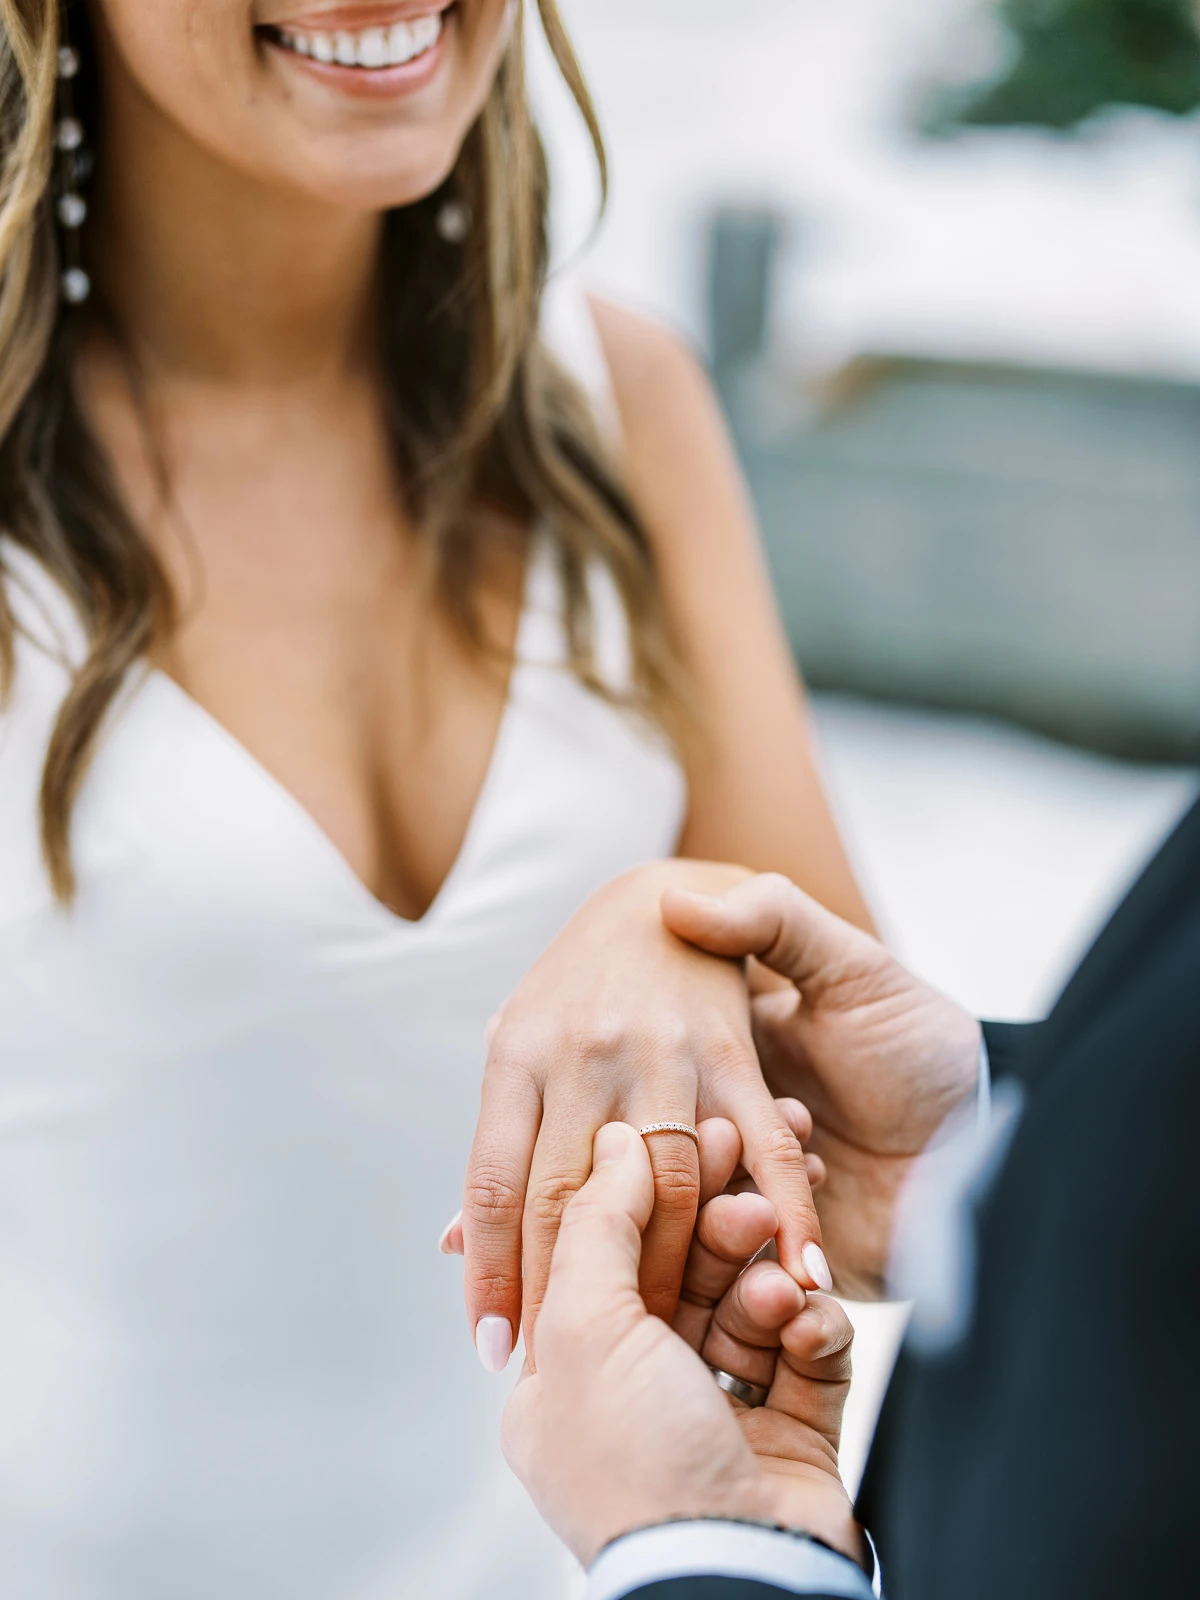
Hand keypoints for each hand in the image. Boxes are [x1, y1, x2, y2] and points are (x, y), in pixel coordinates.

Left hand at [461, 862, 830, 1371]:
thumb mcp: (517, 1048)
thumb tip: (453, 1250)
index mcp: (518, 1054)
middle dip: (567, 1296)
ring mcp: (662, 1050)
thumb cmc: (575, 990)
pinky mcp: (732, 1049)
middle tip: (570, 1375)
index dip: (494, 1274)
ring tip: (659, 1350)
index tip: (492, 1352)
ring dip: (665, 1277)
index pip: (499, 1184)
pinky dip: (783, 1214)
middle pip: (574, 1197)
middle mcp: (585, 1053)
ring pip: (664, 1185)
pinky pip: (761, 1145)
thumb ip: (498, 1147)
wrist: (661, 897)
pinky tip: (796, 1276)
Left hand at [501, 1121, 866, 1569]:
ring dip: (768, 1283)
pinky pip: (806, 1353)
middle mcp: (639, 1394)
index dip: (651, 1194)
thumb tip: (616, 1141)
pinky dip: (812, 1333)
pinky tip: (810, 1325)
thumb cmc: (640, 1471)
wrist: (739, 1581)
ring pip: (749, 1306)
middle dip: (722, 1234)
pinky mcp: (791, 1434)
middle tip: (751, 1198)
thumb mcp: (587, 1331)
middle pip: (686, 1274)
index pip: (608, 1257)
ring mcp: (717, 1416)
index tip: (696, 1141)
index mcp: (570, 1379)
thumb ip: (597, 1224)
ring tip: (781, 1281)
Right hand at [663, 874, 981, 1296]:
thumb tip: (674, 899)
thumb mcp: (856, 968)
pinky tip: (804, 1263)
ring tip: (784, 1201)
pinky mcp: (782, 1269)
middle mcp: (722, 1140)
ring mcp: (749, 1208)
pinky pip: (741, 1292)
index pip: (648, 1094)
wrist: (1001, 1143)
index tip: (677, 1115)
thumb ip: (773, 921)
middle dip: (683, 1179)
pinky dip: (762, 1280)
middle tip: (739, 1160)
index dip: (641, 1109)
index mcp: (719, 1068)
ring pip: (688, 1236)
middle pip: (657, 1171)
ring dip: (720, 1229)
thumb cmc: (926, 1048)